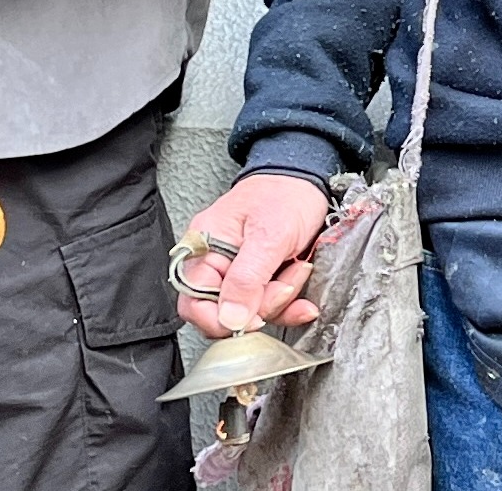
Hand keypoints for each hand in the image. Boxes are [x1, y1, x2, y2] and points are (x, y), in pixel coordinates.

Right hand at [178, 172, 330, 340]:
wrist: (308, 180)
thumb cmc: (284, 193)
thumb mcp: (269, 235)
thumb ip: (247, 278)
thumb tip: (230, 318)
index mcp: (203, 248)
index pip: (193, 302)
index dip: (219, 320)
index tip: (250, 320)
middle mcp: (214, 262)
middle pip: (223, 313)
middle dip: (260, 306)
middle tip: (284, 284)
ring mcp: (237, 273)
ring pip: (249, 313)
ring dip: (280, 300)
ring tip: (296, 270)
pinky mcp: (258, 280)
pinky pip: (266, 306)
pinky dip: (288, 303)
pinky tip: (300, 289)